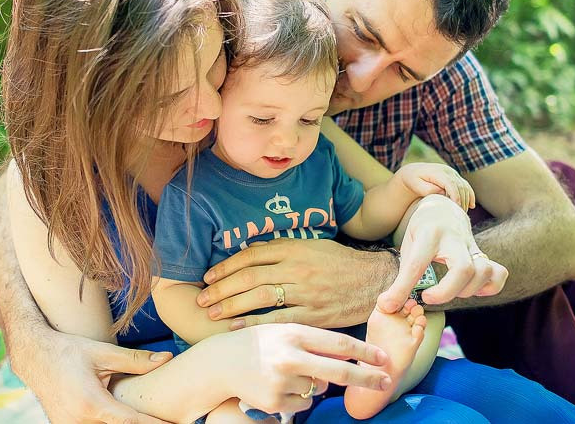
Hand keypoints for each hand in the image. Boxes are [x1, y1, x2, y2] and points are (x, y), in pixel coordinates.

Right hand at [10, 328, 172, 423]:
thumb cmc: (70, 351)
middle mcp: (78, 421)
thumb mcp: (104, 353)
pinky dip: (107, 421)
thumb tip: (167, 358)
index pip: (130, 422)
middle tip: (166, 419)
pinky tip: (121, 414)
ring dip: (124, 422)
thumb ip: (137, 360)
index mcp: (91, 404)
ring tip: (145, 415)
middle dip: (140, 423)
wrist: (34, 356)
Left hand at [197, 239, 393, 328]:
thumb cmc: (339, 262)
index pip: (250, 256)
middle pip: (249, 278)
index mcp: (294, 248)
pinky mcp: (314, 315)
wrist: (373, 281)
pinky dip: (255, 324)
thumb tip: (248, 254)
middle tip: (202, 298)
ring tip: (212, 313)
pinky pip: (278, 320)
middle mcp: (297, 268)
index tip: (208, 276)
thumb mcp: (311, 246)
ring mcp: (306, 292)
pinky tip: (237, 328)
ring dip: (231, 306)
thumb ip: (281, 250)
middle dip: (221, 289)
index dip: (225, 266)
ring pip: (259, 298)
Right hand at [212, 323, 392, 415]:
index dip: (366, 351)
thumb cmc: (259, 342)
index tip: (384, 357)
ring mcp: (282, 382)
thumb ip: (314, 340)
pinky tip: (279, 384)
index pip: (339, 344)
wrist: (220, 362)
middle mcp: (289, 357)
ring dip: (314, 384)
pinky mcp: (275, 402)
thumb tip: (351, 354)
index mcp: (294, 333)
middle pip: (340, 372)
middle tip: (387, 381)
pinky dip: (297, 397)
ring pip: (319, 389)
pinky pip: (302, 404)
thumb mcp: (284, 330)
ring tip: (288, 372)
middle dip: (367, 378)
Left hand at [377, 195, 507, 312]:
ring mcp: (472, 245)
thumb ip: (403, 272)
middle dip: (446, 292)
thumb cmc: (421, 230)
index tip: (390, 303)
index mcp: (429, 233)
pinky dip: (489, 288)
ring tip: (448, 291)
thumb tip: (388, 305)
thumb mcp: (408, 243)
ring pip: (483, 272)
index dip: (402, 288)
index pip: (417, 264)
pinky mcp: (484, 254)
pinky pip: (498, 273)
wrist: (443, 207)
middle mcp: (454, 238)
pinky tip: (471, 289)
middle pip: (464, 268)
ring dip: (466, 291)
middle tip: (427, 297)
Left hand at [395, 163, 475, 210]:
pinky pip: (466, 186)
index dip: (455, 195)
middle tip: (460, 214)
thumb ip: (428, 189)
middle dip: (462, 200)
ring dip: (467, 200)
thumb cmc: (413, 180)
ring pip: (465, 186)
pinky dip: (470, 195)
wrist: (414, 172)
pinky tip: (472, 205)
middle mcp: (447, 171)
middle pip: (460, 186)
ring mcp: (453, 173)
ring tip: (463, 213)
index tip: (457, 207)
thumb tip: (443, 192)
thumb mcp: (416, 185)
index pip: (450, 183)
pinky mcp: (456, 177)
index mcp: (437, 172)